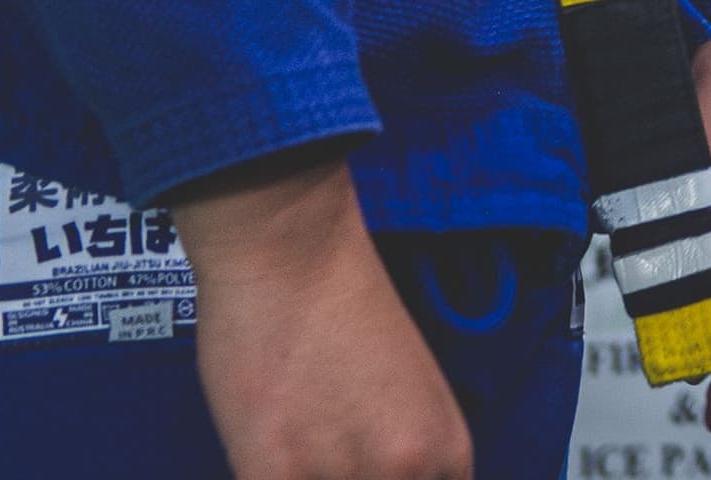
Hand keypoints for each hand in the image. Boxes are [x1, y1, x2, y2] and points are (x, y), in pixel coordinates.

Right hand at [180, 151, 472, 479]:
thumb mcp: (408, 394)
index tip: (361, 472)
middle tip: (323, 460)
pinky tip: (264, 460)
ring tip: (297, 453)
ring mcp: (339, 475)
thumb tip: (381, 475)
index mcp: (446, 452)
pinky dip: (266, 478)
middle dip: (339, 479)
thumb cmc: (344, 308)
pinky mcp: (273, 473)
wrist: (293, 253)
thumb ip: (401, 456)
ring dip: (303, 478)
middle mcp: (404, 471)